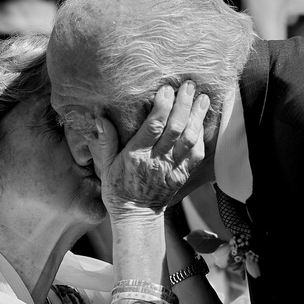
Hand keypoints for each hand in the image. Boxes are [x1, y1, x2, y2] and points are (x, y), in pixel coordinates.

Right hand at [89, 82, 210, 215]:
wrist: (136, 217)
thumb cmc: (118, 190)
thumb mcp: (106, 166)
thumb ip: (106, 141)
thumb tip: (101, 118)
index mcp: (136, 156)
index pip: (153, 128)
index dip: (162, 107)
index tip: (166, 89)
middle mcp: (156, 161)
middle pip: (175, 129)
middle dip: (184, 105)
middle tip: (189, 86)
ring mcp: (172, 169)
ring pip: (189, 140)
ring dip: (198, 118)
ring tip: (203, 99)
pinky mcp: (182, 175)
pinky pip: (196, 156)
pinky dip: (201, 138)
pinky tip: (203, 123)